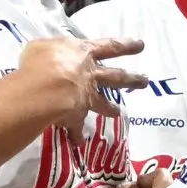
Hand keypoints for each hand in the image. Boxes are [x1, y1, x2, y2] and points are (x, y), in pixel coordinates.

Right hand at [4, 35, 148, 127]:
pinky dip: (76, 135)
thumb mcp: (42, 47)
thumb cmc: (41, 62)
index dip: (125, 45)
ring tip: (118, 113)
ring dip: (110, 109)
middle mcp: (90, 74)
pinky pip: (76, 127)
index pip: (109, 46)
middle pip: (115, 76)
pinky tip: (78, 142)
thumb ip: (50, 51)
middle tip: (145, 81)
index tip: (140, 46)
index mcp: (83, 53)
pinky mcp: (76, 115)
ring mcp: (86, 96)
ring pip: (103, 102)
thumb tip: (49, 56)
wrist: (46, 89)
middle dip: (131, 79)